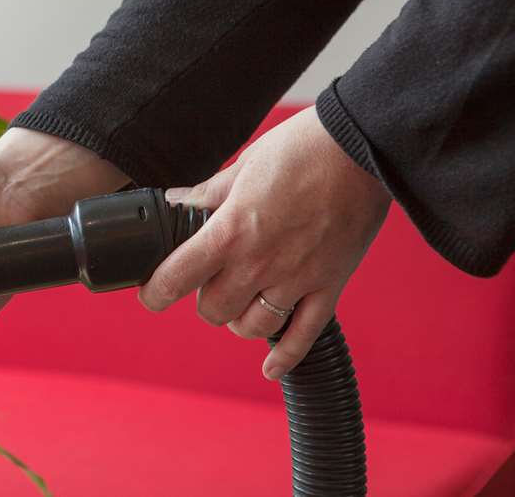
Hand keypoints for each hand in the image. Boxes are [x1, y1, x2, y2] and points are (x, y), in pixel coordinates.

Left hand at [138, 107, 390, 379]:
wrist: (364, 147)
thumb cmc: (302, 148)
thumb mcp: (244, 165)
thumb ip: (208, 193)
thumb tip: (176, 202)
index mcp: (231, 231)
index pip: (176, 278)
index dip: (155, 292)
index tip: (150, 294)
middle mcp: (259, 263)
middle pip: (213, 310)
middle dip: (204, 301)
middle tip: (209, 284)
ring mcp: (296, 279)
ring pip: (251, 327)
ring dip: (239, 319)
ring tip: (241, 302)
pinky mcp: (329, 286)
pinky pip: (303, 336)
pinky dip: (284, 357)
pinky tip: (269, 367)